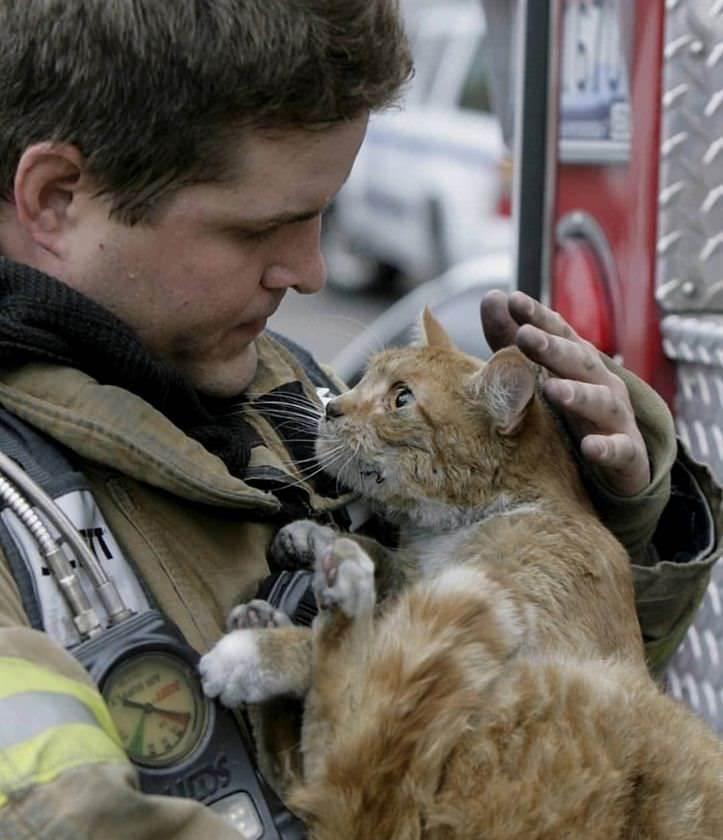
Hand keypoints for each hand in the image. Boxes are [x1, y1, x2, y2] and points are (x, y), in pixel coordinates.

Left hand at [480, 289, 649, 495]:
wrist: (617, 465)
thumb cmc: (571, 413)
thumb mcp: (540, 374)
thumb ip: (511, 340)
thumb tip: (492, 296)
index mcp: (577, 364)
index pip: (560, 334)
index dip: (539, 317)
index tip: (513, 300)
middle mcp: (601, 384)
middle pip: (578, 362)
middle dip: (553, 348)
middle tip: (525, 336)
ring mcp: (616, 419)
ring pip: (600, 402)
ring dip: (578, 394)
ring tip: (553, 389)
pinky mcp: (628, 455)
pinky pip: (620, 450)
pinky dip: (607, 448)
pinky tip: (590, 447)